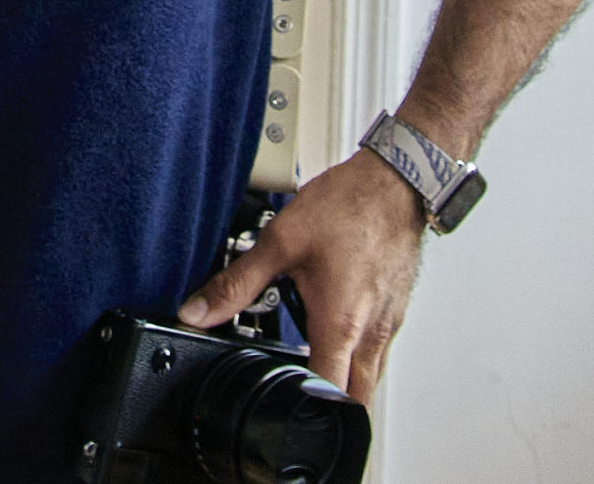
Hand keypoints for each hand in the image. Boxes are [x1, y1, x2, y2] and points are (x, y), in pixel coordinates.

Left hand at [175, 148, 427, 403]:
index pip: (330, 398)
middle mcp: (370, 333)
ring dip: (343, 381)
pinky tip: (335, 330)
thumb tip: (198, 311)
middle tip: (298, 396)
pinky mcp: (395, 311)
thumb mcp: (280, 241)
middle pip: (355, 400)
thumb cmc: (348, 206)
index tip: (284, 409)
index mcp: (341, 325)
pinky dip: (356, 355)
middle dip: (328, 408)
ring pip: (369, 377)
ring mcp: (388, 324)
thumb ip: (236, 282)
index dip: (306, 412)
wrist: (395, 181)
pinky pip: (377, 351)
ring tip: (312, 362)